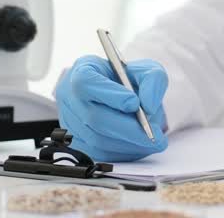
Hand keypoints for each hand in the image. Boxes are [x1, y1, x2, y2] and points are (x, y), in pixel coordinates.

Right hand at [53, 55, 169, 161]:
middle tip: (153, 133)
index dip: (109, 95)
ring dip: (128, 143)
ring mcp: (71, 122)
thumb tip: (148, 105)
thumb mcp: (146, 70)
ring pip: (97, 139)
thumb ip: (152, 81)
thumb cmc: (128, 80)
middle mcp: (70, 97)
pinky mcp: (77, 144)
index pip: (86, 83)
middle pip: (93, 117)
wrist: (122, 96)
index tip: (135, 103)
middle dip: (127, 128)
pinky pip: (99, 154)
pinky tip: (139, 146)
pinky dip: (123, 152)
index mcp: (82, 70)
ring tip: (152, 140)